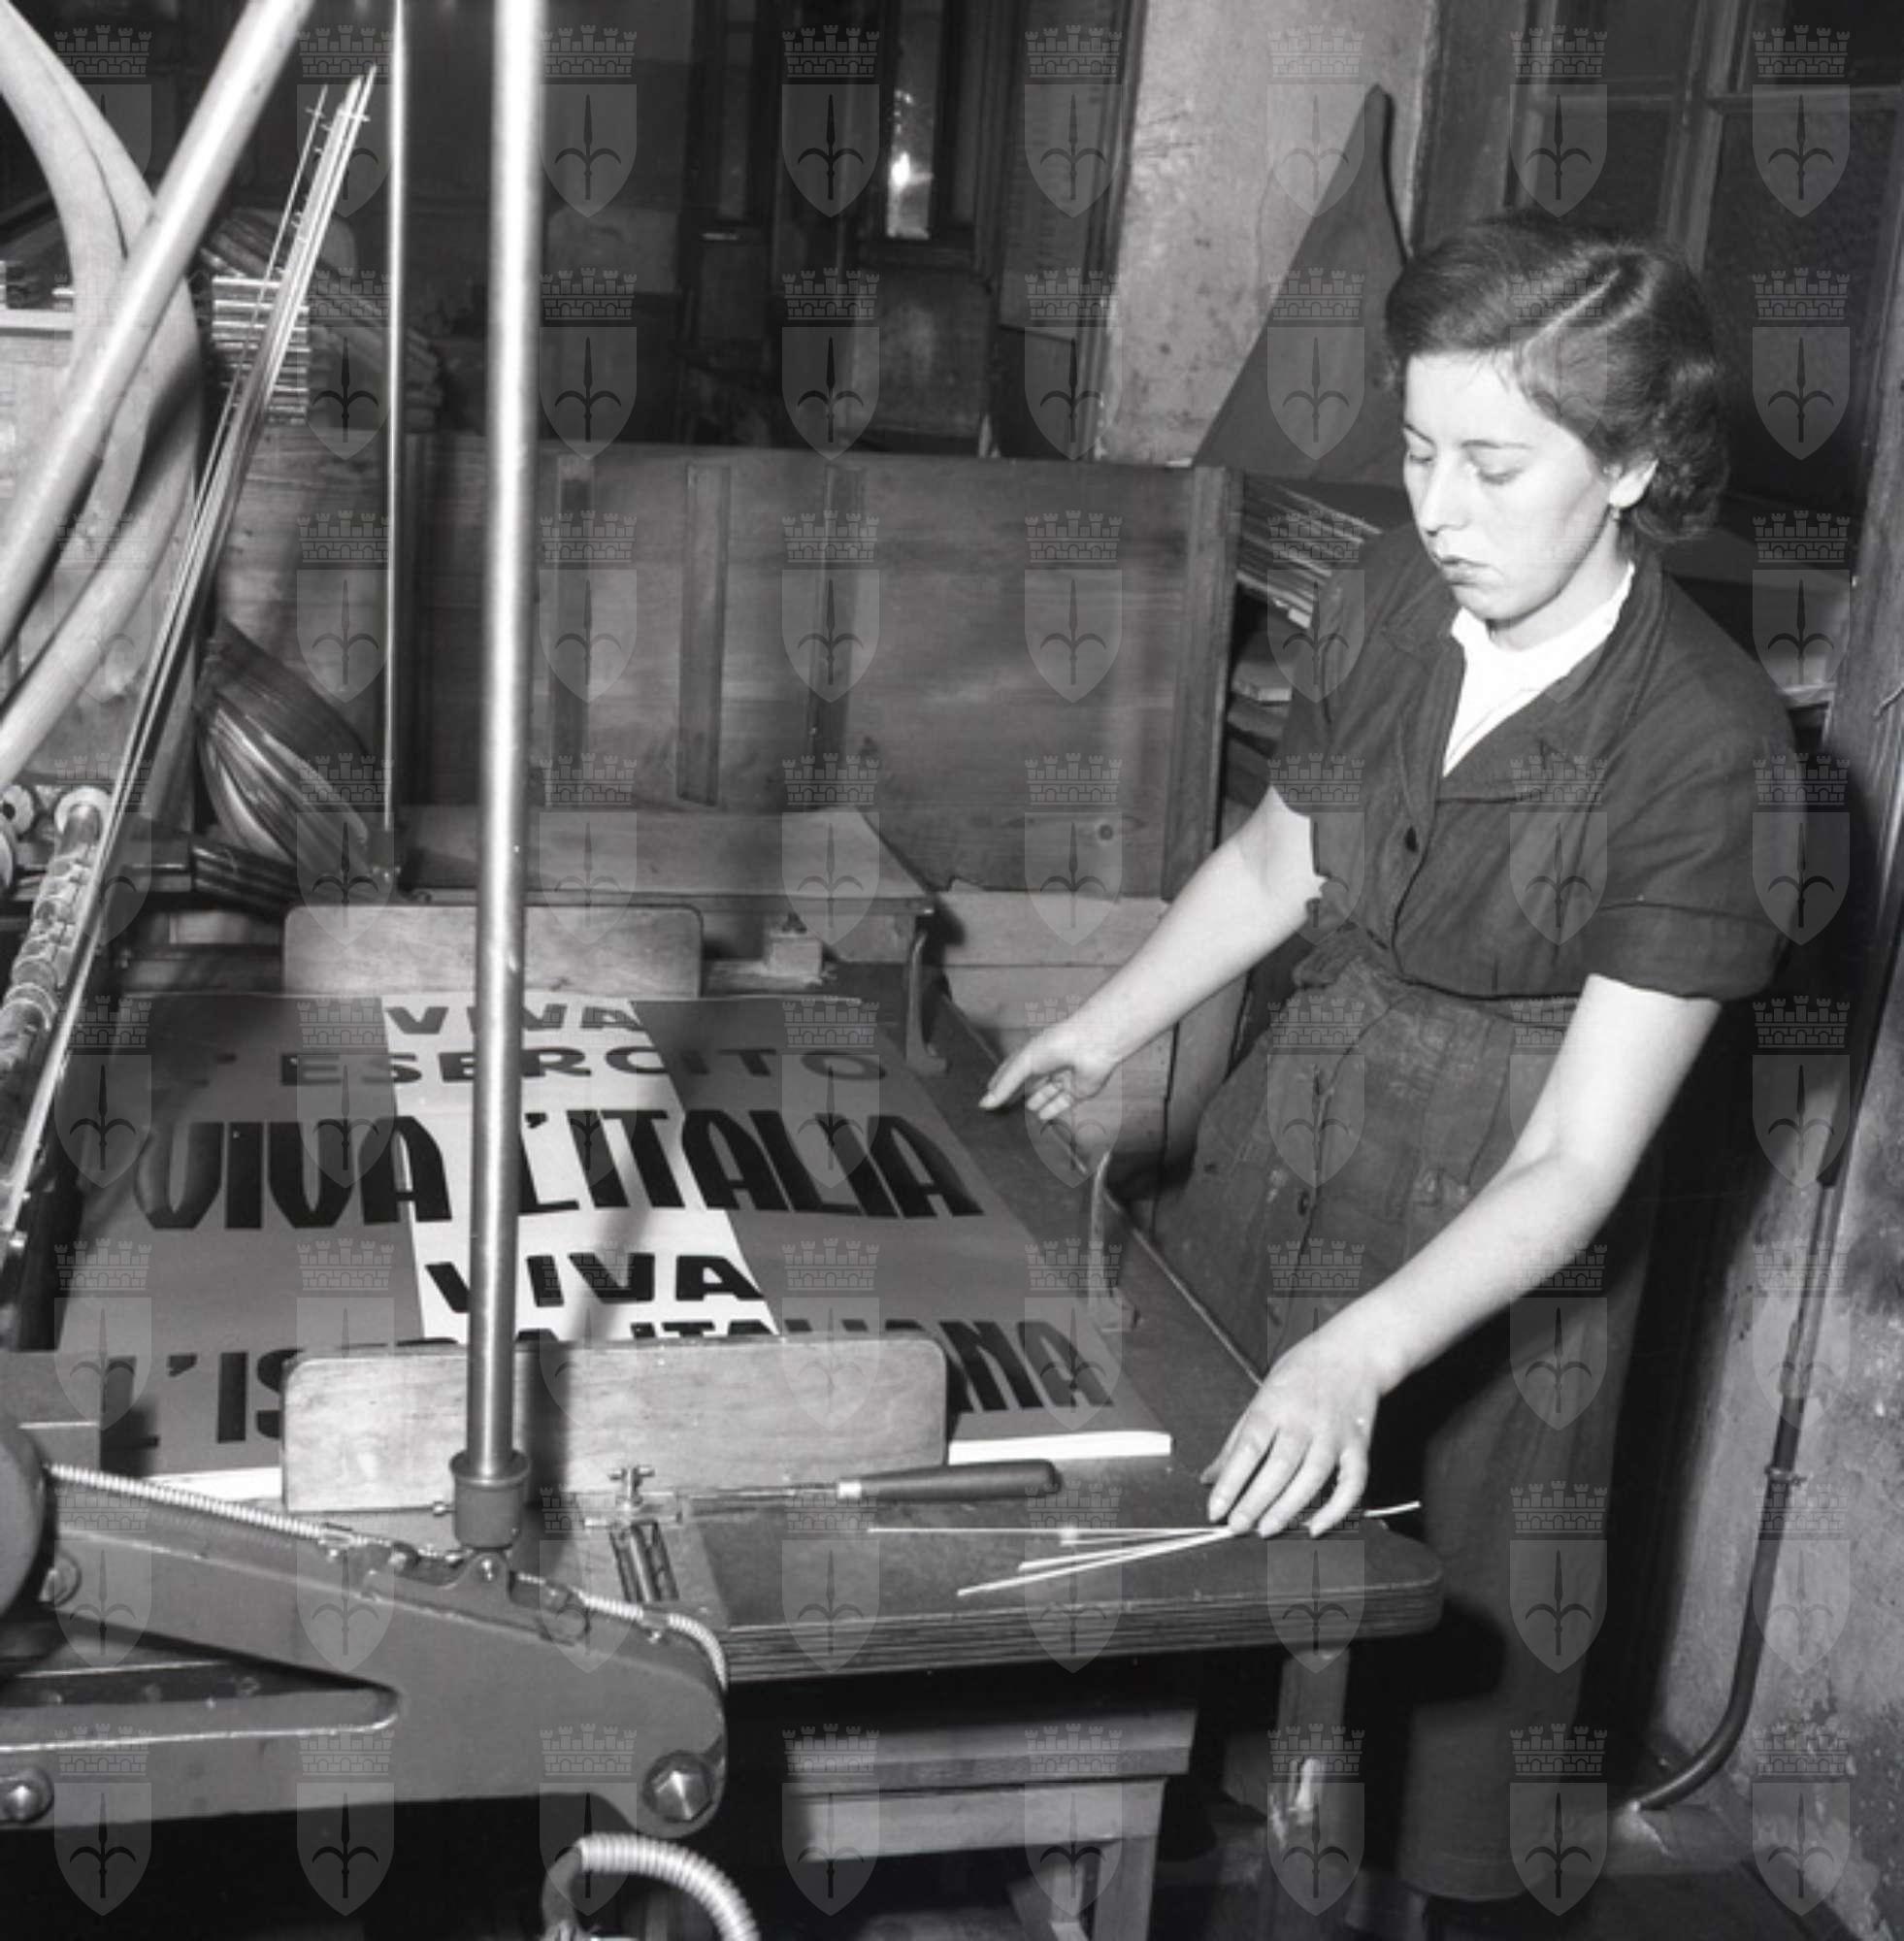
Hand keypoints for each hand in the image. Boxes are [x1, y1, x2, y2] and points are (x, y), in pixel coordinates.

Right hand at [978, 1015, 1120, 1121]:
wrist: (1091, 1045)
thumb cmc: (1055, 1045)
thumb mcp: (1023, 1063)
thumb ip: (1005, 1085)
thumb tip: (984, 1105)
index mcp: (1032, 1053)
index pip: (1012, 1070)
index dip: (1000, 1082)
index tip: (987, 1097)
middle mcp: (1047, 1065)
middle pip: (1028, 1085)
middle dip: (1016, 1097)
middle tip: (1000, 1114)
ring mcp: (1063, 1078)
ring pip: (1045, 1095)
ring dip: (1034, 1104)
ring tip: (1018, 1120)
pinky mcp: (1078, 1091)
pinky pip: (1062, 1103)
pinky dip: (1052, 1110)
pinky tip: (1040, 1117)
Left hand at [1199, 1318, 1380, 1537]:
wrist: (1354, 1351)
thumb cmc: (1304, 1370)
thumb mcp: (1262, 1393)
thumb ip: (1237, 1439)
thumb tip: (1210, 1475)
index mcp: (1274, 1405)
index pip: (1247, 1448)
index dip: (1230, 1481)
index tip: (1215, 1507)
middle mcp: (1304, 1420)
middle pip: (1278, 1467)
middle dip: (1254, 1501)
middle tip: (1237, 1526)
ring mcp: (1333, 1434)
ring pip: (1311, 1478)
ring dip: (1288, 1508)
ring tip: (1266, 1529)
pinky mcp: (1358, 1445)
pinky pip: (1351, 1484)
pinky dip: (1337, 1508)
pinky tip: (1316, 1526)